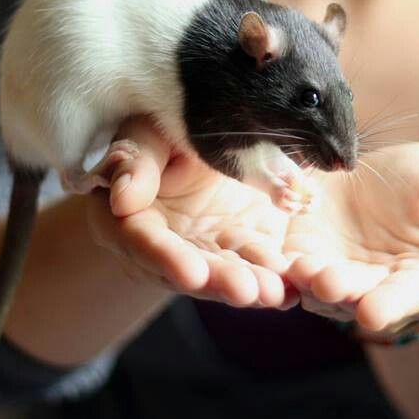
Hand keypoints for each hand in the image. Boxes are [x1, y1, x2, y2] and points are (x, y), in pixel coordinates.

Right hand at [85, 116, 298, 310]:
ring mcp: (203, 250)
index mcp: (128, 217)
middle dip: (218, 281)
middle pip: (188, 268)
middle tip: (245, 291)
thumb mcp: (143, 133)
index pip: (143, 241)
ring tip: (275, 292)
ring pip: (225, 273)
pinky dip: (275, 277)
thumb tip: (122, 199)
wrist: (200, 130)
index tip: (193, 274)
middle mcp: (164, 245)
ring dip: (250, 285)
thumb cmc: (160, 126)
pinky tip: (296, 286)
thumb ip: (134, 161)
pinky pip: (256, 265)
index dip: (167, 258)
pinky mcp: (238, 247)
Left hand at [284, 142, 418, 334]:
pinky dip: (280, 261)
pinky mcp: (303, 250)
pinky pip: (288, 262)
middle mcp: (376, 286)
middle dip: (342, 292)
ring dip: (308, 280)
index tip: (373, 312)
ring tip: (299, 268)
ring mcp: (337, 270)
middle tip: (327, 284)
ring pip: (320, 285)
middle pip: (358, 295)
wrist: (386, 170)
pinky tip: (273, 251)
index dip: (390, 304)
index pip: (407, 296)